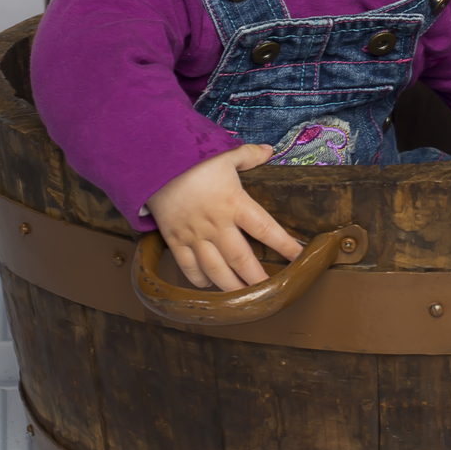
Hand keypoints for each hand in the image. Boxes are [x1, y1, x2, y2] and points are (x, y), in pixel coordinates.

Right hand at [145, 144, 302, 290]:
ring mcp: (195, 235)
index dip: (284, 244)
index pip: (265, 229)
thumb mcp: (223, 154)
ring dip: (232, 287)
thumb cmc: (191, 160)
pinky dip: (199, 280)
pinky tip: (209, 285)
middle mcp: (217, 224)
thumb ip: (248, 155)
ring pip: (216, 270)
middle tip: (270, 292)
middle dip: (258, 278)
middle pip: (242, 259)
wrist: (152, 165)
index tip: (298, 256)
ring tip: (244, 298)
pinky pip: (188, 267)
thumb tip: (268, 151)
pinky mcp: (176, 240)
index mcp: (234, 203)